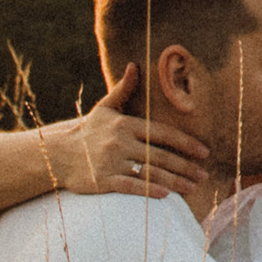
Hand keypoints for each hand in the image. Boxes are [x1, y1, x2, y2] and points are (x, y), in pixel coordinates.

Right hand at [59, 66, 207, 200]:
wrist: (57, 154)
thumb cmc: (87, 132)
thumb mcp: (105, 109)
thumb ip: (123, 90)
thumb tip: (135, 66)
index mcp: (126, 124)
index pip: (163, 134)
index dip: (186, 143)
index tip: (204, 152)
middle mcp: (120, 142)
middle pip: (161, 156)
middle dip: (185, 167)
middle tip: (204, 175)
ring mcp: (111, 162)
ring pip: (150, 173)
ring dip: (175, 182)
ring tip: (192, 188)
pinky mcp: (102, 180)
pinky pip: (130, 186)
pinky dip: (148, 191)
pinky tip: (165, 195)